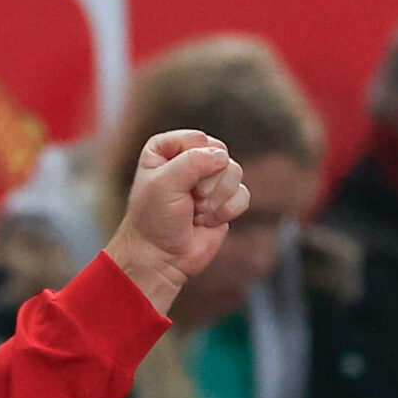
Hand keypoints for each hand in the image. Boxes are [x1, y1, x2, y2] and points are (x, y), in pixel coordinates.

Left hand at [101, 130, 249, 315]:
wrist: (161, 258)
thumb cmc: (154, 220)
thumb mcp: (164, 183)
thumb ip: (192, 162)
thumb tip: (223, 157)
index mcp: (166, 149)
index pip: (196, 139)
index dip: (192, 162)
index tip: (172, 183)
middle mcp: (189, 159)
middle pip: (220, 153)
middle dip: (207, 182)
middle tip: (189, 200)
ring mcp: (209, 180)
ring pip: (234, 172)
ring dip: (215, 198)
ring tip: (195, 212)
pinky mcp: (225, 200)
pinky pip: (243, 194)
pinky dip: (226, 211)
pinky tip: (206, 221)